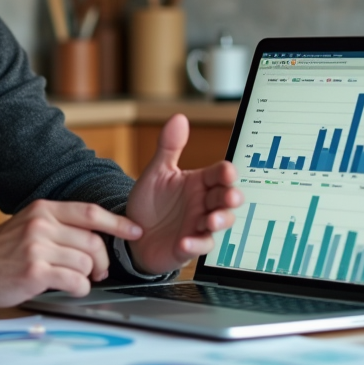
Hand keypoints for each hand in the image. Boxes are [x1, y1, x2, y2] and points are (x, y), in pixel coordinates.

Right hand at [0, 200, 141, 306]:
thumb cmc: (2, 252)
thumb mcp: (29, 226)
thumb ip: (60, 226)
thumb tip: (98, 238)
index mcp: (43, 209)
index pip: (90, 212)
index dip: (117, 223)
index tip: (136, 231)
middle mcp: (42, 224)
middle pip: (93, 241)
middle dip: (102, 261)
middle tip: (98, 272)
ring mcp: (37, 246)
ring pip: (86, 262)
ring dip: (88, 277)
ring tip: (76, 280)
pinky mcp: (35, 271)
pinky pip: (75, 280)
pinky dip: (79, 288)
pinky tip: (69, 288)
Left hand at [125, 113, 241, 274]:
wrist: (132, 234)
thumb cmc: (150, 203)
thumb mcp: (156, 172)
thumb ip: (169, 147)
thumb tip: (179, 118)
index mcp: (198, 183)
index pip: (219, 174)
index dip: (226, 173)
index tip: (228, 172)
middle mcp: (203, 203)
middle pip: (226, 198)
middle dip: (231, 197)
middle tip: (229, 197)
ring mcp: (198, 225)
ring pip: (220, 222)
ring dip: (220, 221)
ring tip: (211, 220)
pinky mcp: (189, 246)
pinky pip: (199, 246)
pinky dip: (195, 245)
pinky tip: (186, 241)